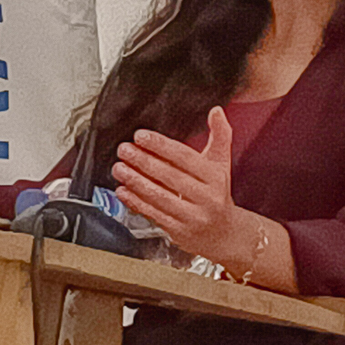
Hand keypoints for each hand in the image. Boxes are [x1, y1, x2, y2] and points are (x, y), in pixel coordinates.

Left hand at [111, 106, 242, 258]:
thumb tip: (216, 110)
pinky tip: (123, 190)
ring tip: (119, 168)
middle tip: (124, 149)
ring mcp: (193, 217)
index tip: (140, 136)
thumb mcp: (222, 164)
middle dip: (143, 161)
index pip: (185, 157)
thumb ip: (220, 135)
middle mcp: (206, 198)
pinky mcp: (179, 232)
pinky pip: (154, 214)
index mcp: (215, 177)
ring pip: (159, 196)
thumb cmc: (218, 193)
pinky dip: (136, 201)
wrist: (225, 234)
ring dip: (135, 181)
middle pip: (170, 176)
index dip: (161, 145)